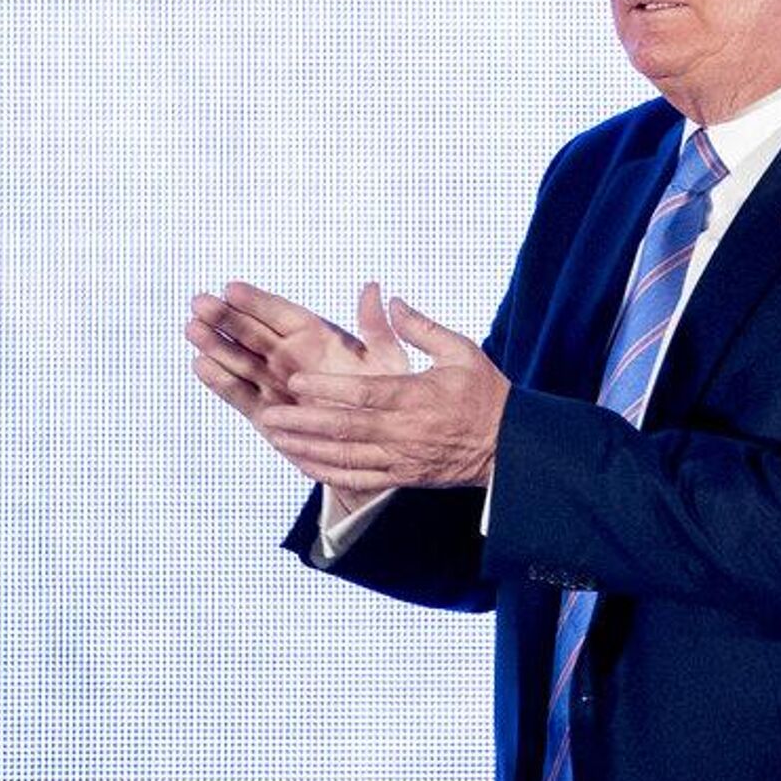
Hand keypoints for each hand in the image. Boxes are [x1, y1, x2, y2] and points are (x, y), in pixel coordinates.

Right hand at [188, 281, 410, 510]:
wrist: (374, 443)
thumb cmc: (384, 396)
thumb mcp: (387, 360)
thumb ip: (376, 327)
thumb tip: (373, 287)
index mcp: (318, 338)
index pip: (282, 314)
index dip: (258, 302)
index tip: (232, 287)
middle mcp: (291, 358)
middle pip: (253, 333)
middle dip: (227, 318)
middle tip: (200, 302)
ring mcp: (275, 384)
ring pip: (240, 361)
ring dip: (216, 346)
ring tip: (192, 328)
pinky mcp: (266, 414)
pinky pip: (241, 395)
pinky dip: (222, 382)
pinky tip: (202, 365)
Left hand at [259, 298, 509, 493]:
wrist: (509, 445)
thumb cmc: (485, 393)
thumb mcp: (461, 351)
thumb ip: (422, 328)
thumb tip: (391, 301)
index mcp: (419, 396)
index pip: (365, 392)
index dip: (328, 387)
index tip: (296, 380)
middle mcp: (407, 430)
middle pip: (346, 428)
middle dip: (304, 421)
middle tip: (270, 414)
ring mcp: (403, 457)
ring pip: (346, 456)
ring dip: (308, 447)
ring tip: (276, 436)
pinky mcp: (403, 476)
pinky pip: (359, 479)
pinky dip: (327, 473)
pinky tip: (303, 463)